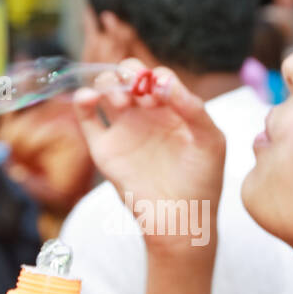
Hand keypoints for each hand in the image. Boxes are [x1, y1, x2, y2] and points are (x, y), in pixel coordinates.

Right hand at [73, 59, 225, 252]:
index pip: (156, 77)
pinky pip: (87, 118)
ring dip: (108, 83)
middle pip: (127, 76)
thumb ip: (193, 107)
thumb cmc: (202, 181)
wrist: (180, 220)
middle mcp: (145, 115)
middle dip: (129, 73)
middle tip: (138, 93)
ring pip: (105, 90)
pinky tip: (88, 98)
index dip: (155, 77)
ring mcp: (123, 130)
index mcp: (172, 110)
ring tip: (122, 102)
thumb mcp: (210, 140)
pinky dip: (82, 101)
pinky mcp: (104, 149)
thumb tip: (162, 81)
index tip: (159, 95)